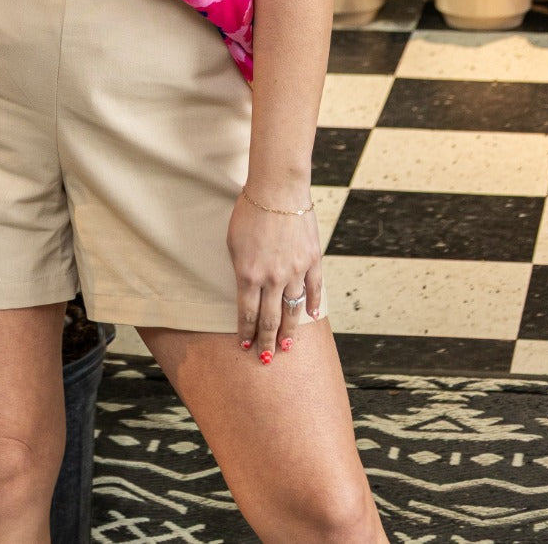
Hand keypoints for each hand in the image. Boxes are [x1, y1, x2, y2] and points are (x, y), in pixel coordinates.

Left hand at [227, 193, 322, 363]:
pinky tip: (310, 316)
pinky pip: (314, 289)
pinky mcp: (312, 260)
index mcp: (248, 274)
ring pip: (292, 309)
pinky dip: (312, 304)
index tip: (245, 345)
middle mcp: (272, 278)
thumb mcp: (233, 242)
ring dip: (288, 330)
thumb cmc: (249, 211)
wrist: (277, 189)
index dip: (246, 332)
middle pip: (269, 319)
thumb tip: (246, 288)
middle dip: (266, 341)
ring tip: (285, 346)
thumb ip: (240, 268)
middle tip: (265, 358)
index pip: (247, 313)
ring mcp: (295, 270)